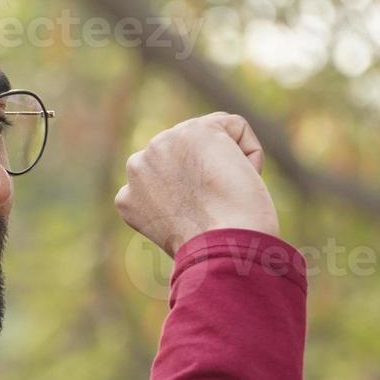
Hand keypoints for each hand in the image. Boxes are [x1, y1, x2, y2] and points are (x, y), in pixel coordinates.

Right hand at [114, 112, 278, 256]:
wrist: (224, 248)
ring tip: (225, 195)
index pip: (167, 179)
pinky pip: (236, 127)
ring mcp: (163, 144)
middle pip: (186, 155)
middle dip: (206, 176)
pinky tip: (240, 180)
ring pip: (211, 139)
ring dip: (225, 165)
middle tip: (214, 210)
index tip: (201, 224)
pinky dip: (251, 154)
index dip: (194, 200)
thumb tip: (197, 183)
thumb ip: (174, 202)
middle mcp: (137, 166)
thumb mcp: (177, 230)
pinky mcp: (196, 130)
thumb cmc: (212, 252)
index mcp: (128, 197)